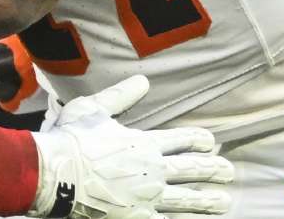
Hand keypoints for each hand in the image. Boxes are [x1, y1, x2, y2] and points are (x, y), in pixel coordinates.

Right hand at [28, 75, 232, 217]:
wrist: (54, 173)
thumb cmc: (70, 139)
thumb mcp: (92, 108)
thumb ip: (120, 96)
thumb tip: (143, 80)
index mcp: (143, 143)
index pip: (180, 140)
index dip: (198, 140)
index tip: (210, 142)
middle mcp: (153, 170)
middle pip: (191, 169)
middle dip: (213, 170)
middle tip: (229, 172)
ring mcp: (148, 198)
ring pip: (187, 200)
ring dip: (208, 200)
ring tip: (224, 201)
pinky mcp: (138, 218)